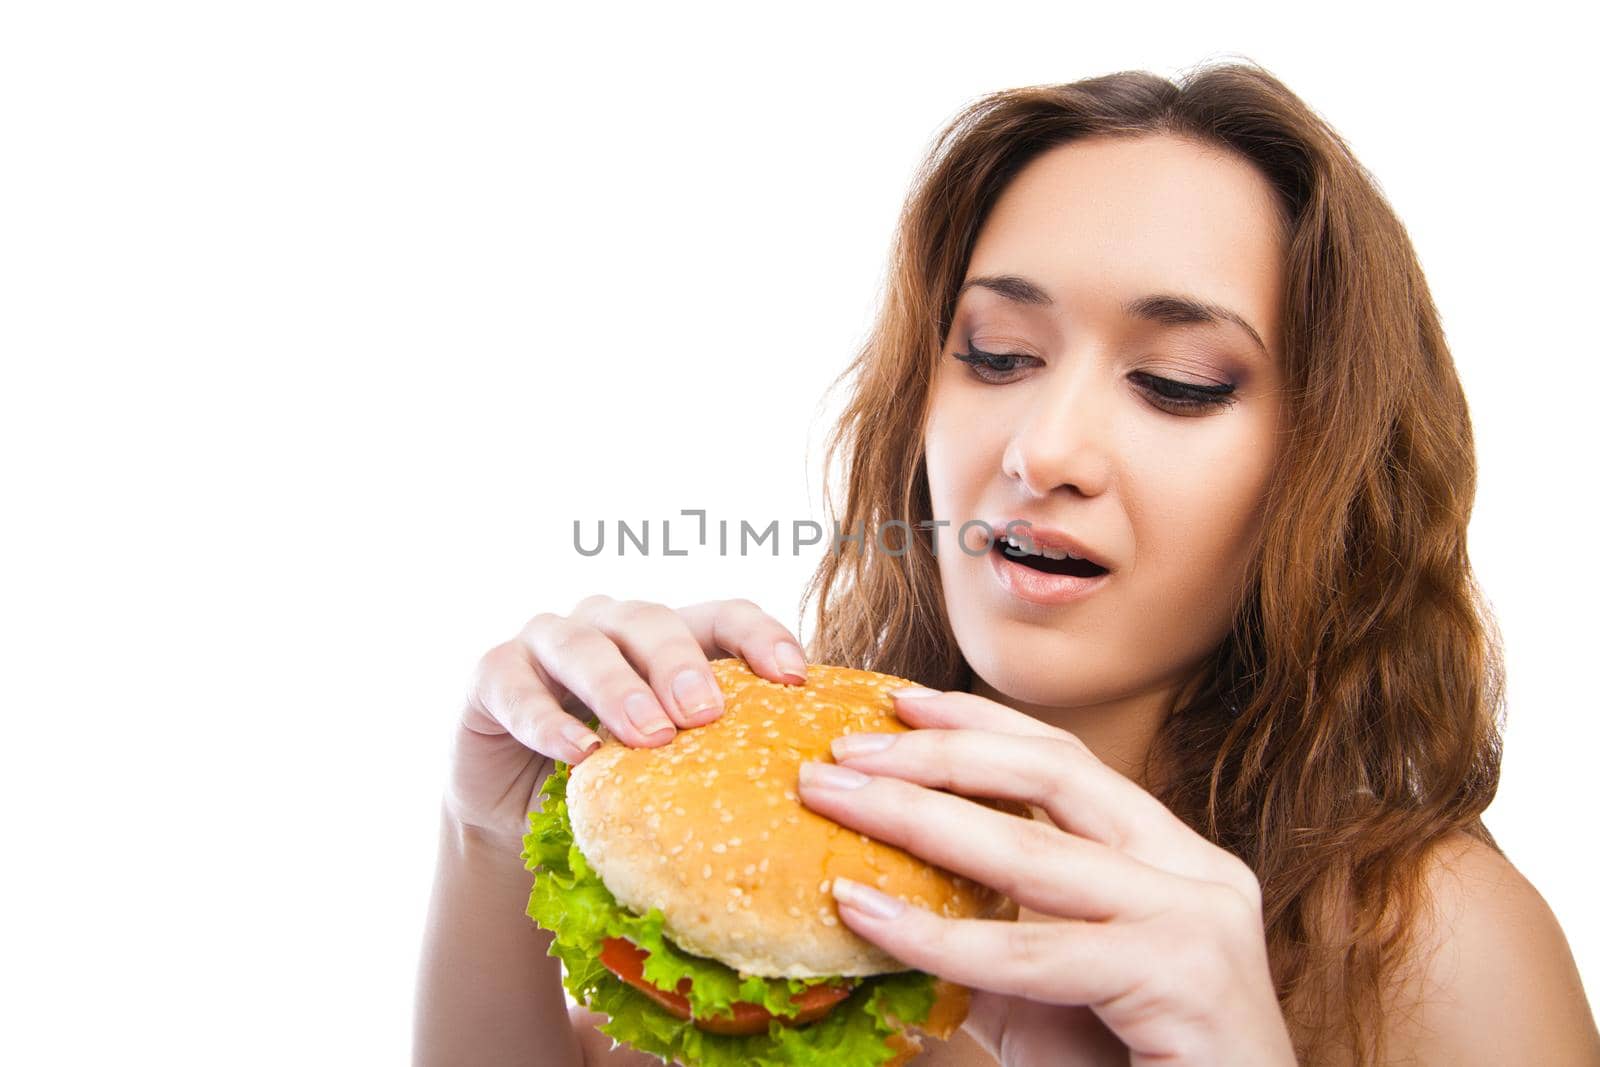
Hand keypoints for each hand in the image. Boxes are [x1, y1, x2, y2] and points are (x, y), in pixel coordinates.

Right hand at [447, 595, 809, 851]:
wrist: (519, 822)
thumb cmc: (617, 789)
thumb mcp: (674, 772)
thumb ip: (722, 761)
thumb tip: (814, 790)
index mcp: (668, 639)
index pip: (722, 616)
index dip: (760, 636)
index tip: (794, 677)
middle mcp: (609, 626)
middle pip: (652, 621)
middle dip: (682, 664)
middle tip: (707, 712)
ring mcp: (546, 643)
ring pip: (584, 644)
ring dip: (618, 687)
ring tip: (648, 735)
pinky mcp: (492, 675)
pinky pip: (516, 686)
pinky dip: (545, 718)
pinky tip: (573, 753)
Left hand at [796, 688, 1297, 1066]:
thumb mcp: (1040, 992)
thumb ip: (982, 932)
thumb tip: (868, 890)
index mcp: (1169, 858)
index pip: (1067, 761)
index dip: (980, 722)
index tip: (898, 699)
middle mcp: (1195, 872)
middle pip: (1056, 773)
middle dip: (938, 753)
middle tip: (844, 749)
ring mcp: (1198, 920)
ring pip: (1034, 851)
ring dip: (915, 817)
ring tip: (831, 798)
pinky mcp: (1184, 979)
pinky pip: (1032, 951)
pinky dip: (938, 935)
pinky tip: (866, 913)